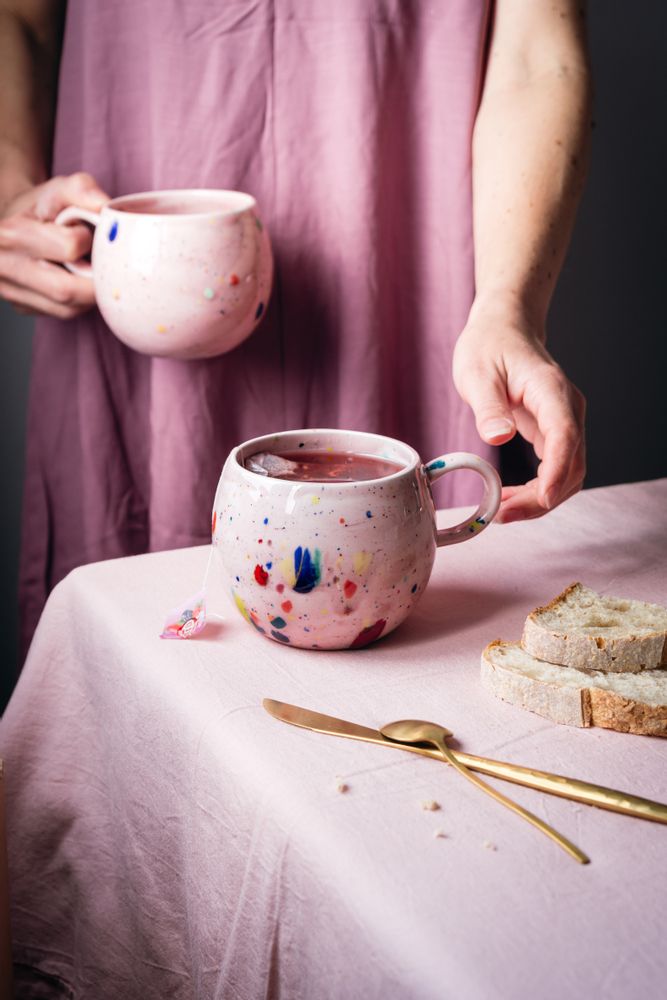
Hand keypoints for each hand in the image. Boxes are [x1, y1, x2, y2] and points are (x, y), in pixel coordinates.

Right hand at [0, 172, 109, 318]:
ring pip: (68, 309)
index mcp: (11, 234)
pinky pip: (63, 313)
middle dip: (94, 277)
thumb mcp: (57, 189)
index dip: (87, 241)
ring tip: (85, 268)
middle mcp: (5, 267)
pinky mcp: (22, 307)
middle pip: (68, 290)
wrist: (11, 226)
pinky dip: (78, 301)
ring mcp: (11, 292)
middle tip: (99, 261)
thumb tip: (105, 207)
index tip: (83, 233)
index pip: (68, 248)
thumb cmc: (38, 207)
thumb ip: (81, 189)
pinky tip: (74, 280)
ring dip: (88, 291)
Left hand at [453, 306, 585, 522]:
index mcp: (551, 391)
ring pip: (569, 473)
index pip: (564, 436)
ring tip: (502, 511)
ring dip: (541, 499)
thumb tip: (498, 437)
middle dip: (543, 497)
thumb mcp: (477, 372)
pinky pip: (557, 468)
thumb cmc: (489, 345)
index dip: (557, 471)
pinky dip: (539, 489)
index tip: (543, 498)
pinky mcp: (555, 431)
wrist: (503, 328)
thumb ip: (488, 406)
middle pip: (572, 465)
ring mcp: (565, 421)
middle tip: (503, 514)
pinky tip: (510, 498)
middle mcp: (567, 408)